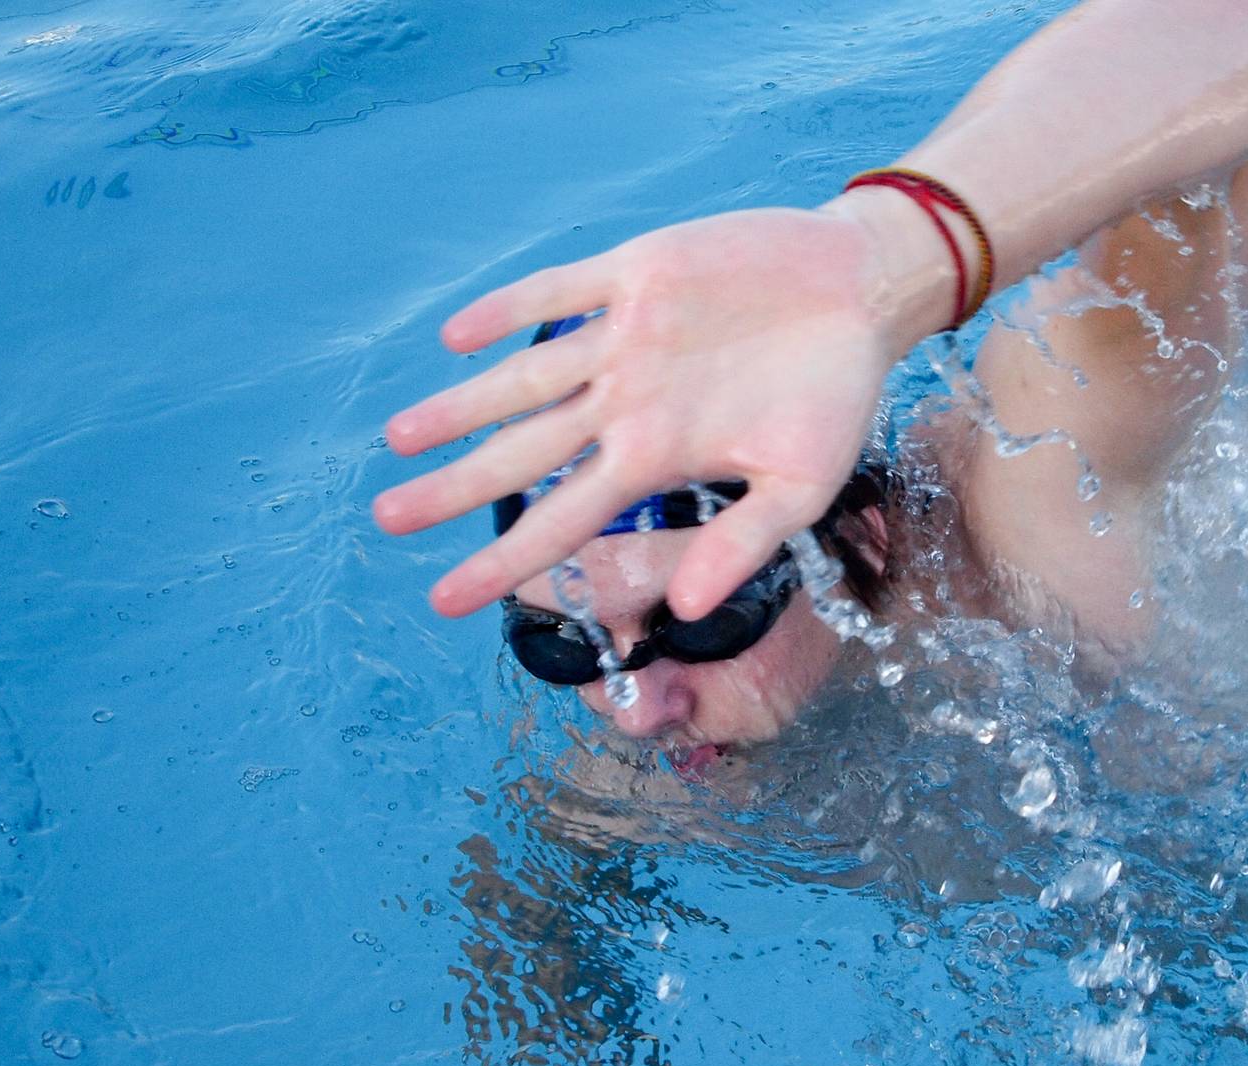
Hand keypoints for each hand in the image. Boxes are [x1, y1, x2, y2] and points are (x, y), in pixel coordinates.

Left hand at [372, 195, 952, 619]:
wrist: (861, 292)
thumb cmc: (834, 395)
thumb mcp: (803, 484)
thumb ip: (744, 543)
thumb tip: (683, 611)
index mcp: (656, 456)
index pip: (564, 520)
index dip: (503, 562)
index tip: (443, 601)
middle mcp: (624, 403)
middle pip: (522, 453)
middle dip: (454, 487)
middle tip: (386, 520)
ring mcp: (625, 337)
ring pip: (523, 377)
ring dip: (461, 405)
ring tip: (398, 438)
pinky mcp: (637, 272)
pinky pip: (560, 292)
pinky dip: (511, 312)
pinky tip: (457, 338)